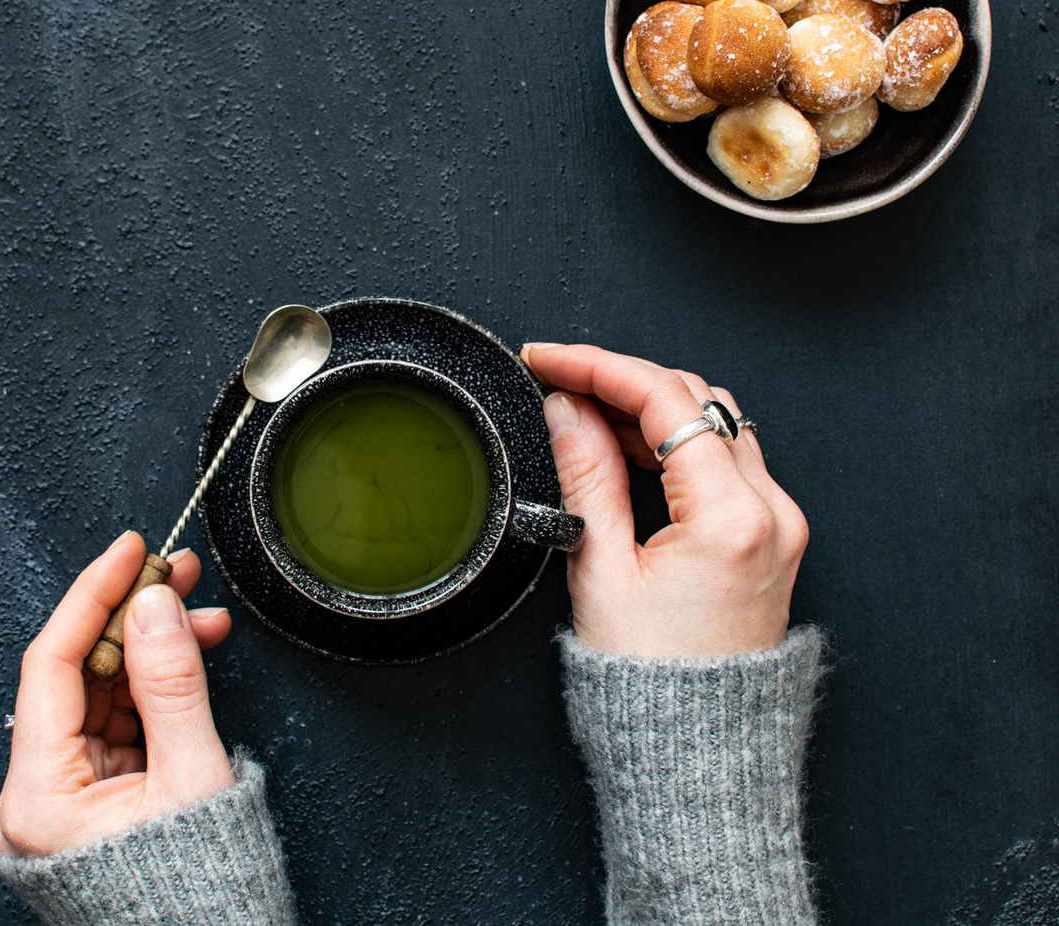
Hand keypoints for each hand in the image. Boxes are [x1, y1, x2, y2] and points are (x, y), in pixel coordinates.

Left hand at [0, 531, 236, 855]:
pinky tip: (186, 656)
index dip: (92, 595)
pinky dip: (154, 685)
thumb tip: (155, 607)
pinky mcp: (92, 797)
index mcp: (39, 798)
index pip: (53, 665)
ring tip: (198, 615)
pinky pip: (118, 720)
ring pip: (101, 692)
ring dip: (149, 648)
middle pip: (77, 675)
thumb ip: (173, 685)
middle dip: (130, 618)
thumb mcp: (194, 777)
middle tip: (175, 572)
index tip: (130, 552)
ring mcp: (64, 797)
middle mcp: (37, 796)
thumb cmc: (198, 891)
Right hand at [522, 344, 807, 658]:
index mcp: (732, 519)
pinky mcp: (772, 536)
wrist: (696, 749)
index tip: (552, 361)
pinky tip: (630, 448)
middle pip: (698, 401)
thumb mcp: (601, 571)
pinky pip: (728, 460)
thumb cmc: (652, 684)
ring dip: (652, 409)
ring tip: (589, 417)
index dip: (599, 367)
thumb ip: (586, 475)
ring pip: (717, 424)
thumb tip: (568, 409)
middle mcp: (771, 513)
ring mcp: (779, 523)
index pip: (665, 401)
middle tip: (562, 385)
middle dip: (625, 381)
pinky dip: (678, 443)